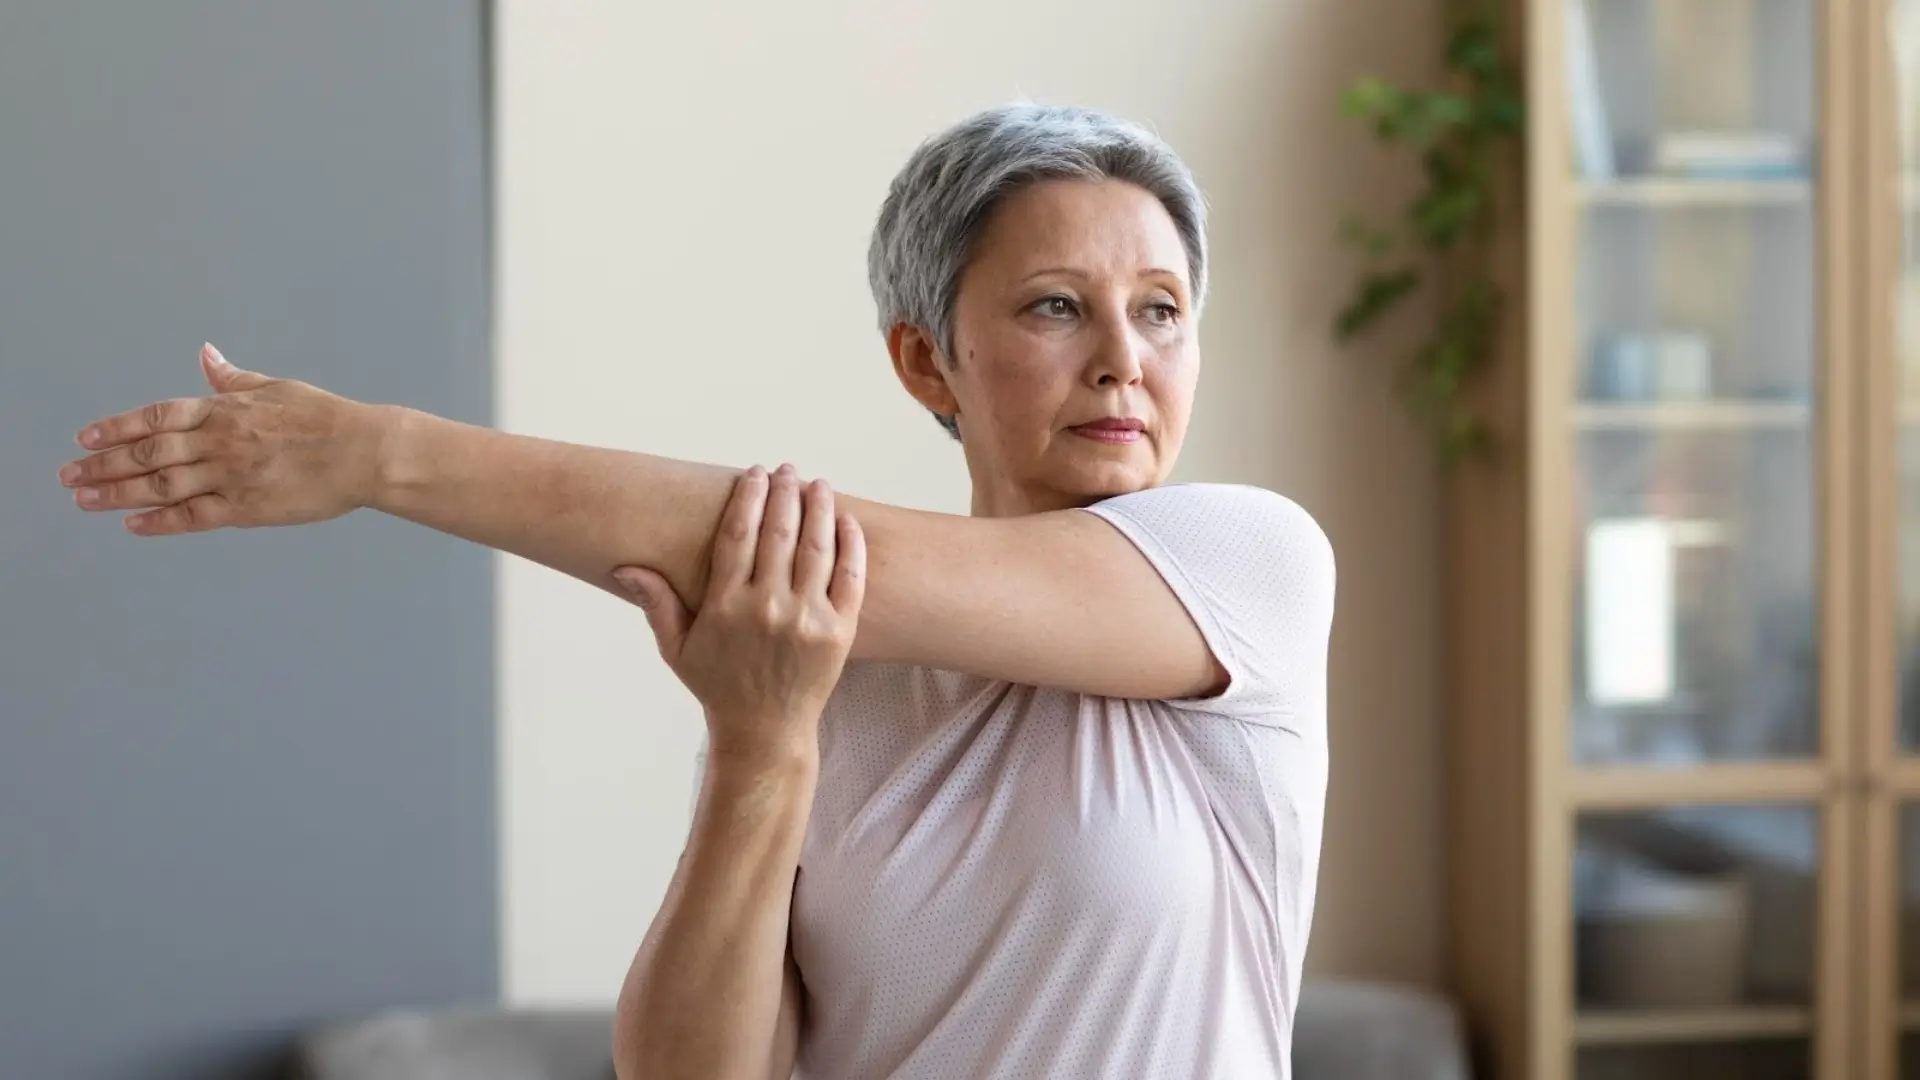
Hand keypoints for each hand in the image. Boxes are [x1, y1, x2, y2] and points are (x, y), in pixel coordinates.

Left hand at [58, 344, 388, 535]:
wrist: (366, 452)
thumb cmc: (327, 419)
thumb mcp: (276, 388)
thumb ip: (233, 378)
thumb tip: (206, 355)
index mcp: (225, 409)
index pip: (157, 417)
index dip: (117, 427)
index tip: (85, 438)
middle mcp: (221, 441)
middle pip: (148, 453)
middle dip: (102, 464)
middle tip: (68, 475)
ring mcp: (232, 475)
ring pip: (161, 485)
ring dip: (118, 493)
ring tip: (84, 499)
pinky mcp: (248, 507)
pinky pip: (194, 515)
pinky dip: (160, 521)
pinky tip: (134, 524)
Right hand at [614, 464, 864, 761]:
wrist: (765, 732)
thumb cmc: (718, 687)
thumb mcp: (677, 649)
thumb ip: (656, 604)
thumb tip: (624, 567)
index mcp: (726, 605)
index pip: (737, 534)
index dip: (748, 497)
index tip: (754, 473)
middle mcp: (767, 607)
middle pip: (779, 531)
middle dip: (784, 492)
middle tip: (787, 469)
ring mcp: (807, 618)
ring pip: (816, 547)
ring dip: (818, 508)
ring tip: (818, 485)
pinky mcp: (839, 632)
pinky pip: (850, 578)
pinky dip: (851, 545)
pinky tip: (847, 521)